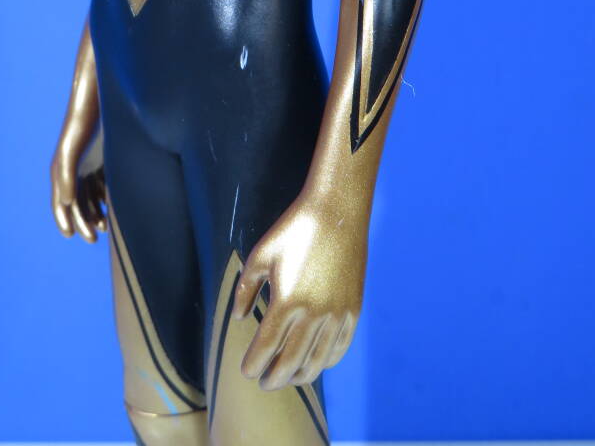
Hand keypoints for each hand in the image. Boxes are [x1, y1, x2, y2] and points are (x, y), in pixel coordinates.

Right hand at [50, 122, 106, 243]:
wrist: (96, 100)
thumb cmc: (81, 126)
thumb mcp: (71, 152)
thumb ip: (67, 177)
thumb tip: (67, 203)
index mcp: (61, 171)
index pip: (61, 203)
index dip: (64, 220)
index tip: (71, 236)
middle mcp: (73, 170)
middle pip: (77, 203)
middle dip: (83, 221)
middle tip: (93, 238)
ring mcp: (88, 164)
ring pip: (90, 196)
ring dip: (95, 212)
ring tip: (105, 227)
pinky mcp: (102, 158)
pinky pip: (102, 184)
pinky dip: (106, 198)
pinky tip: (114, 208)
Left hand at [232, 193, 366, 388]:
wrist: (337, 211)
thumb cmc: (293, 230)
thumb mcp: (261, 255)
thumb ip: (246, 289)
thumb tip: (240, 319)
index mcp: (286, 301)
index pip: (266, 347)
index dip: (254, 364)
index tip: (246, 372)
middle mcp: (313, 314)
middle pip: (291, 362)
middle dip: (274, 378)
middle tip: (264, 383)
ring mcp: (336, 314)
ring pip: (317, 361)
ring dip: (300, 375)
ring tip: (288, 378)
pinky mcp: (353, 309)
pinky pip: (339, 347)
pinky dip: (326, 361)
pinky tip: (316, 362)